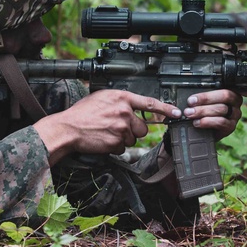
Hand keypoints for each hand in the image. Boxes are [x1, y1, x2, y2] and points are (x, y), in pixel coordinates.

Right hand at [35, 90, 181, 163]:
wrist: (69, 128)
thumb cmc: (82, 112)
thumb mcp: (102, 97)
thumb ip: (120, 100)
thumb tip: (131, 106)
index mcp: (122, 97)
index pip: (150, 103)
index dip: (166, 109)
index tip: (177, 113)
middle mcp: (124, 112)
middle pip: (143, 127)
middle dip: (134, 129)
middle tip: (118, 127)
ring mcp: (121, 128)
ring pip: (133, 138)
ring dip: (123, 138)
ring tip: (107, 132)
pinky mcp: (116, 142)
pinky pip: (123, 148)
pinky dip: (115, 147)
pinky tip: (104, 140)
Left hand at [182, 88, 246, 139]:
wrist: (195, 129)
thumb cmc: (199, 110)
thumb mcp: (200, 98)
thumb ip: (203, 92)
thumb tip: (194, 91)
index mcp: (231, 90)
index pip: (246, 87)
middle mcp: (236, 102)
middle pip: (227, 95)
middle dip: (207, 98)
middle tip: (191, 102)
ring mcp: (234, 115)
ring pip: (222, 108)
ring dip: (203, 110)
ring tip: (190, 113)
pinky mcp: (230, 127)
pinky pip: (221, 122)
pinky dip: (207, 121)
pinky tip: (197, 122)